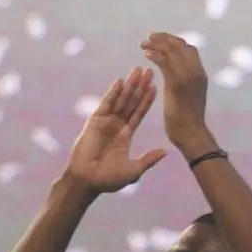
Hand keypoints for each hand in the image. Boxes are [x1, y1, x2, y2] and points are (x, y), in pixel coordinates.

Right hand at [53, 62, 168, 200]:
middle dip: (140, 87)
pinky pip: (106, 104)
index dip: (147, 100)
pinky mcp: (95, 121)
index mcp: (125, 136)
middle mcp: (116, 126)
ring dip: (130, 85)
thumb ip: (148, 160)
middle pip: (131, 102)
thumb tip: (165, 152)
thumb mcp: (133, 170)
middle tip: (149, 71)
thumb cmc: (108, 179)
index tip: (155, 87)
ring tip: (138, 71)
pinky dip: (113, 92)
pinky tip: (121, 81)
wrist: (87, 180)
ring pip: (121, 100)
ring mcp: (105, 122)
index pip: (138, 113)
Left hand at [138, 30, 214, 149]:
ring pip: (173, 51)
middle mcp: (197, 72)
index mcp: (200, 75)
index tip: (161, 39)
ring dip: (157, 44)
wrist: (192, 134)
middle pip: (181, 46)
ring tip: (144, 43)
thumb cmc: (188, 122)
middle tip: (150, 36)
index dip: (174, 42)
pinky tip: (145, 54)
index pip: (188, 49)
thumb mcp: (190, 97)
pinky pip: (165, 62)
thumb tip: (178, 76)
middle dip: (165, 38)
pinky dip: (155, 55)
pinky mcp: (177, 83)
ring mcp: (189, 77)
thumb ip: (186, 84)